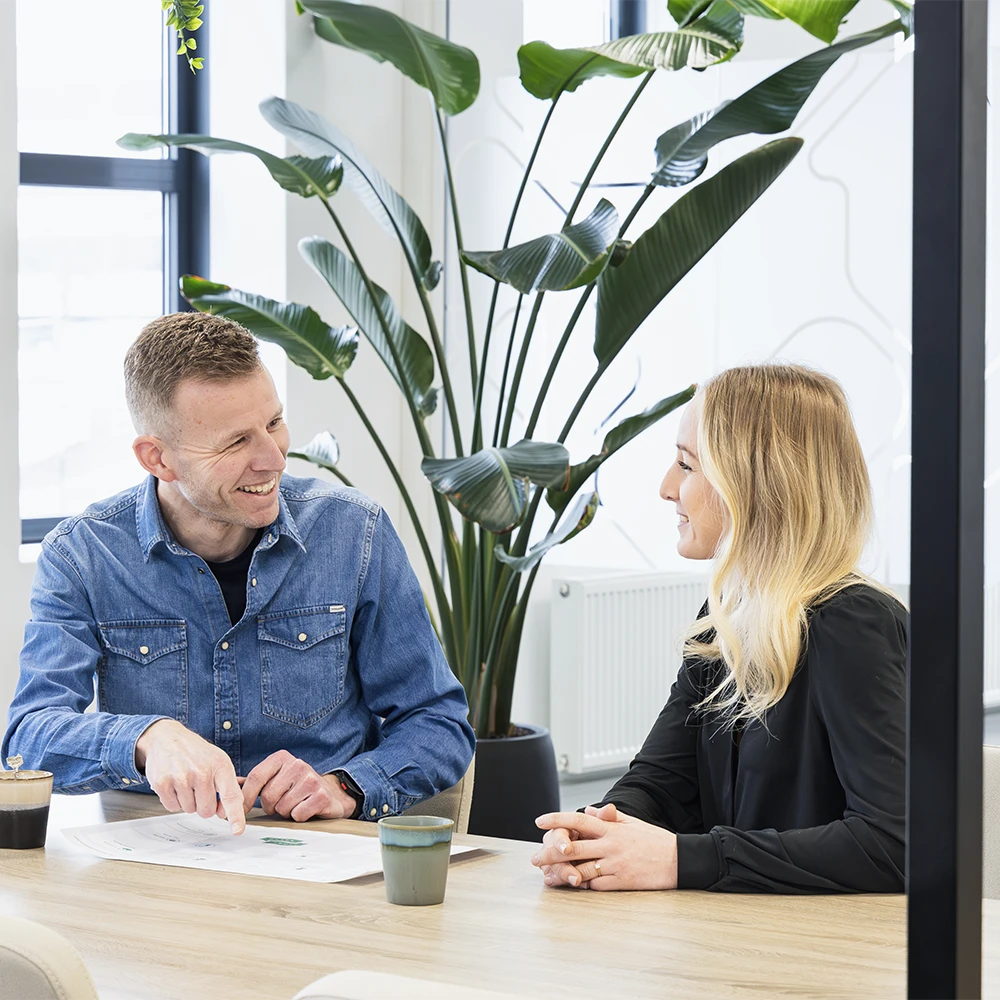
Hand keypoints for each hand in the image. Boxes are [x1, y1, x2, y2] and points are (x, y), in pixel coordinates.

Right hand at [135, 719, 245, 834]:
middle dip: (203, 805)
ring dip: (188, 801)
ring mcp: (181, 778)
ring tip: (186, 782)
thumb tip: (226, 814)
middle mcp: (202, 772)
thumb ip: (227, 787)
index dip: (235, 816)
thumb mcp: (219, 762)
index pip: (231, 796)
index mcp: (221, 766)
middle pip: (206, 811)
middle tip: (199, 787)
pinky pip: (172, 807)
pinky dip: (174, 800)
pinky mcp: (162, 783)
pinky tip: (174, 784)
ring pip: (189, 810)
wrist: (168, 738)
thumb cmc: (197, 754)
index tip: (238, 831)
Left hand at [239, 750, 356, 821]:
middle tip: (281, 803)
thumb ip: (255, 782)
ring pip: (282, 807)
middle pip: (268, 796)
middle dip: (271, 806)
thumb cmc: (297, 788)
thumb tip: (225, 789)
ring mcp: (311, 779)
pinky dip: (299, 816)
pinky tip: (306, 808)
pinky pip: (297, 814)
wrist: (331, 793)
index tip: (240, 812)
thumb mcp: (277, 778)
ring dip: (286, 812)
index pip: (256, 777)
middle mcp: (297, 764)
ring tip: (295, 804)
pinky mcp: (321, 795)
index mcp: (282, 758)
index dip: (245, 797)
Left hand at [531, 803, 678, 890]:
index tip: (539, 821)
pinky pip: (597, 884)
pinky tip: (573, 885)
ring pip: (581, 869)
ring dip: (562, 873)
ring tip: (547, 876)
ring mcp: (615, 864)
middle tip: (534, 858)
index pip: (577, 820)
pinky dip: (584, 885)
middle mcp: (610, 845)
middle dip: (550, 853)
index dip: (557, 819)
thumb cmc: (654, 840)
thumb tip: (587, 811)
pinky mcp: (622, 881)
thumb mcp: (632, 822)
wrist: (678, 859)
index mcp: (611, 828)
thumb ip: (608, 817)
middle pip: (574, 848)